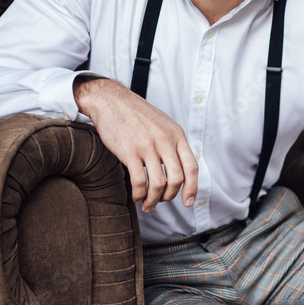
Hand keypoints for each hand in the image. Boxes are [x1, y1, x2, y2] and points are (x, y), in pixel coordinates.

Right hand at [73, 77, 197, 212]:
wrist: (111, 100)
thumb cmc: (136, 114)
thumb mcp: (163, 124)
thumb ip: (173, 143)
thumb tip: (180, 168)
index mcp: (176, 135)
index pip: (192, 167)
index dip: (192, 188)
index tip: (188, 202)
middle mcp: (165, 140)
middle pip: (177, 179)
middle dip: (170, 196)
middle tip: (161, 201)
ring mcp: (147, 146)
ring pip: (158, 183)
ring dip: (154, 200)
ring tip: (147, 204)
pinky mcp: (129, 151)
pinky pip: (139, 181)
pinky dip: (139, 194)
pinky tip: (136, 196)